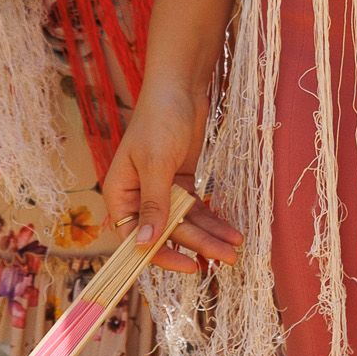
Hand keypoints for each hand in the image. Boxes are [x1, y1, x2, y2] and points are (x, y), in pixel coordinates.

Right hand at [96, 83, 243, 274]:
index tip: (187, 267)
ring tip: (235, 248)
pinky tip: (231, 230)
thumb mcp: (156, 163)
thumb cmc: (159, 120)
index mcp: (121, 193)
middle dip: (197, 245)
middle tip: (227, 257)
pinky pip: (196, 210)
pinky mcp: (181, 184)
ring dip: (210, 236)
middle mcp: (139, 197)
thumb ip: (153, 205)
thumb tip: (143, 244)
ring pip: (186, 223)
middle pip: (168, 232)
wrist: (179, 88)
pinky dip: (212, 220)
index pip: (136, 237)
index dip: (160, 254)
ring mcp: (162, 191)